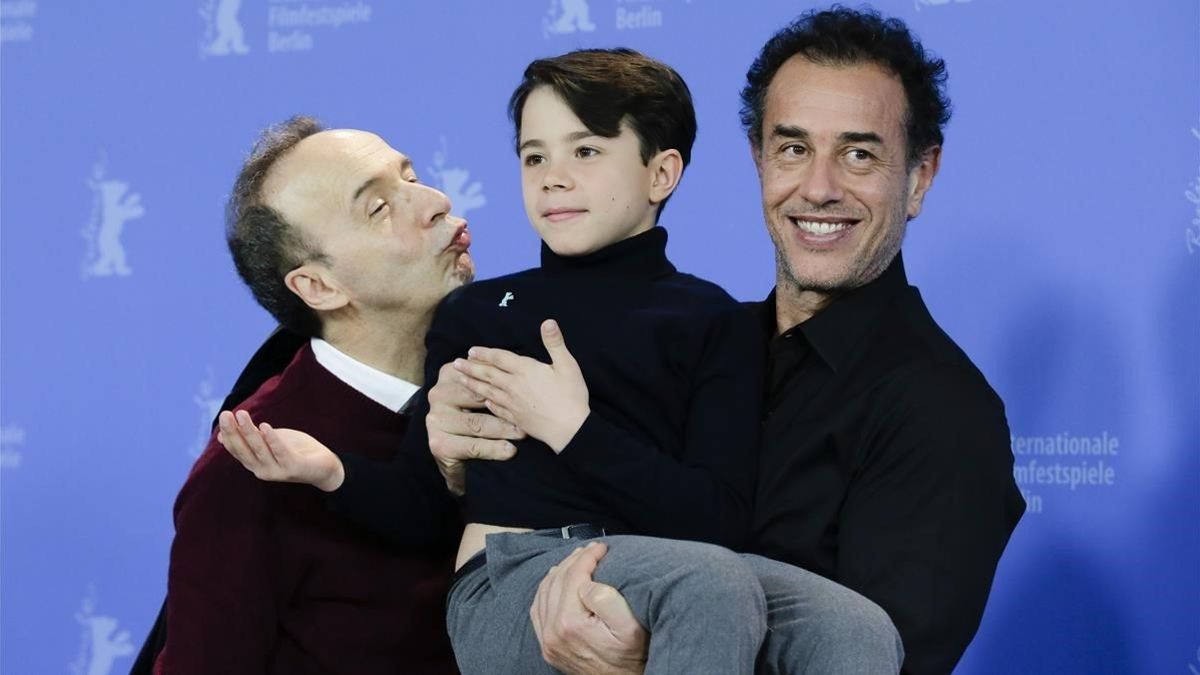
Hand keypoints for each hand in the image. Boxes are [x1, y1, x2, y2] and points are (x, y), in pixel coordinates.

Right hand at [216, 410, 344, 491]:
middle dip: (233, 431)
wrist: (325, 467)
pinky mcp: (293, 468)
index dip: (229, 434)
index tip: (224, 416)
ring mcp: (277, 471)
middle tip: (225, 414)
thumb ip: (251, 438)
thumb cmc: (296, 451)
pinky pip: (280, 452)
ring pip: (259, 449)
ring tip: (242, 414)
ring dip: (249, 431)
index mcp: (256, 463)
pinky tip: (265, 426)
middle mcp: (262, 470)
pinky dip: (272, 439)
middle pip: (244, 450)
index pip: (237, 450)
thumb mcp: (270, 442)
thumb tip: (221, 435)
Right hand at [426, 361, 524, 495]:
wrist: (453, 453)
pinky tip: (509, 451)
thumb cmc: (472, 417)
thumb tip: (520, 365)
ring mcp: (436, 419)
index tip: (527, 385)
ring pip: (478, 423)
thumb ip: (489, 379)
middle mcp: (438, 394)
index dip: (505, 380)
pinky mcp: (439, 443)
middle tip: (529, 412)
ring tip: (522, 432)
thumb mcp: (477, 393)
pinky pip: (473, 446)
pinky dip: (493, 449)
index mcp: (448, 375)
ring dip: (503, 428)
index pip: (481, 374)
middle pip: (478, 398)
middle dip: (506, 405)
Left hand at [454, 319, 588, 451]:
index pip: (500, 358)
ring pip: (487, 391)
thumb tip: (548, 322)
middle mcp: (514, 386)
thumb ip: (555, 343)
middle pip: (488, 374)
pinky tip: (483, 401)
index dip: (485, 353)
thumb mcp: (567, 365)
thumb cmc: (571, 396)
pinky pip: (497, 409)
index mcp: (525, 370)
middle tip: (455, 363)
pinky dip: (487, 403)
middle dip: (471, 368)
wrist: (570, 430)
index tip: (471, 350)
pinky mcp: (516, 419)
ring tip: (459, 379)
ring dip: (472, 384)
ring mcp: (513, 404)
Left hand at [531, 542, 647, 674]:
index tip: (601, 547)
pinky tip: (557, 581)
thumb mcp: (630, 626)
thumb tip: (586, 582)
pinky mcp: (547, 646)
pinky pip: (538, 609)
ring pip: (544, 592)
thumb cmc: (632, 654)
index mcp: (570, 623)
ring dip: (559, 571)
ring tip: (576, 559)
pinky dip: (546, 590)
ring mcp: (547, 641)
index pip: (573, 576)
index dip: (588, 556)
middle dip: (574, 559)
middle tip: (590, 549)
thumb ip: (607, 600)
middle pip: (556, 581)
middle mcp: (552, 632)